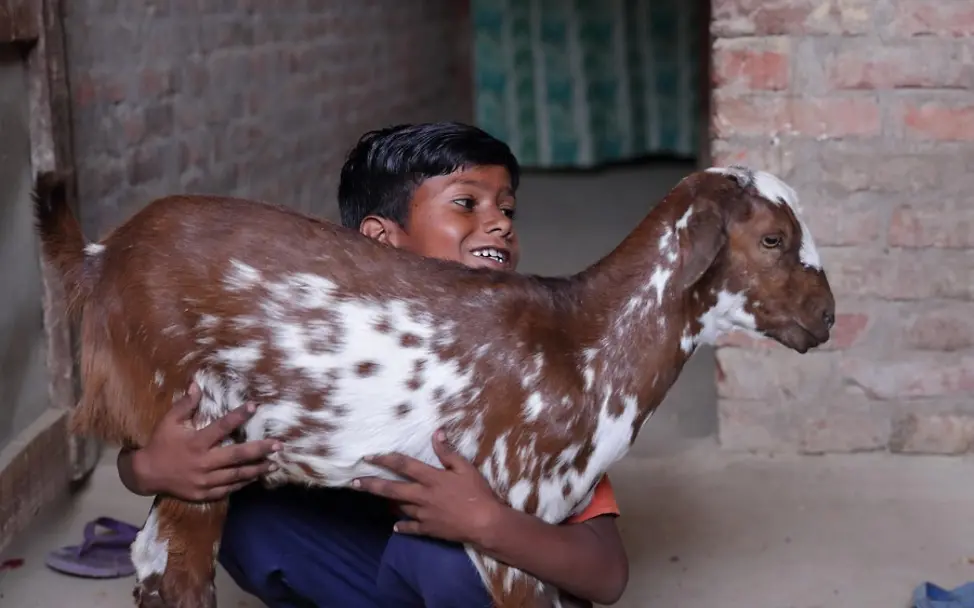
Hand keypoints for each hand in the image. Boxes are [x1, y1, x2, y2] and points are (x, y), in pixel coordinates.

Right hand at [131, 382, 280, 500]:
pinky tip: (255, 477)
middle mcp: (203, 462)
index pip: (221, 427)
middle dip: (260, 450)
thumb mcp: (169, 421)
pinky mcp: (204, 494)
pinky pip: (228, 489)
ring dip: (256, 469)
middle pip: (237, 456)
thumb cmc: (160, 444)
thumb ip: (185, 404)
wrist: (145, 475)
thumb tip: (197, 384)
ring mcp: (204, 481)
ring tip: (273, 463)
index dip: (238, 416)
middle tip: (278, 445)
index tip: (254, 406)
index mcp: (196, 443)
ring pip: (236, 475)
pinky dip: (242, 483)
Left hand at [352, 429, 503, 545]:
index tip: (368, 457)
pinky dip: (403, 526)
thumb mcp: (465, 468)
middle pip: (392, 489)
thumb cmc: (478, 493)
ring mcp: (424, 514)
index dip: (385, 459)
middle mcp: (423, 496)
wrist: (485, 523)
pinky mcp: (429, 529)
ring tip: (376, 498)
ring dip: (388, 502)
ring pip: (399, 507)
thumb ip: (448, 452)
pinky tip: (396, 526)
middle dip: (371, 485)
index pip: (403, 465)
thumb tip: (436, 433)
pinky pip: (411, 528)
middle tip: (354, 482)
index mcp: (431, 478)